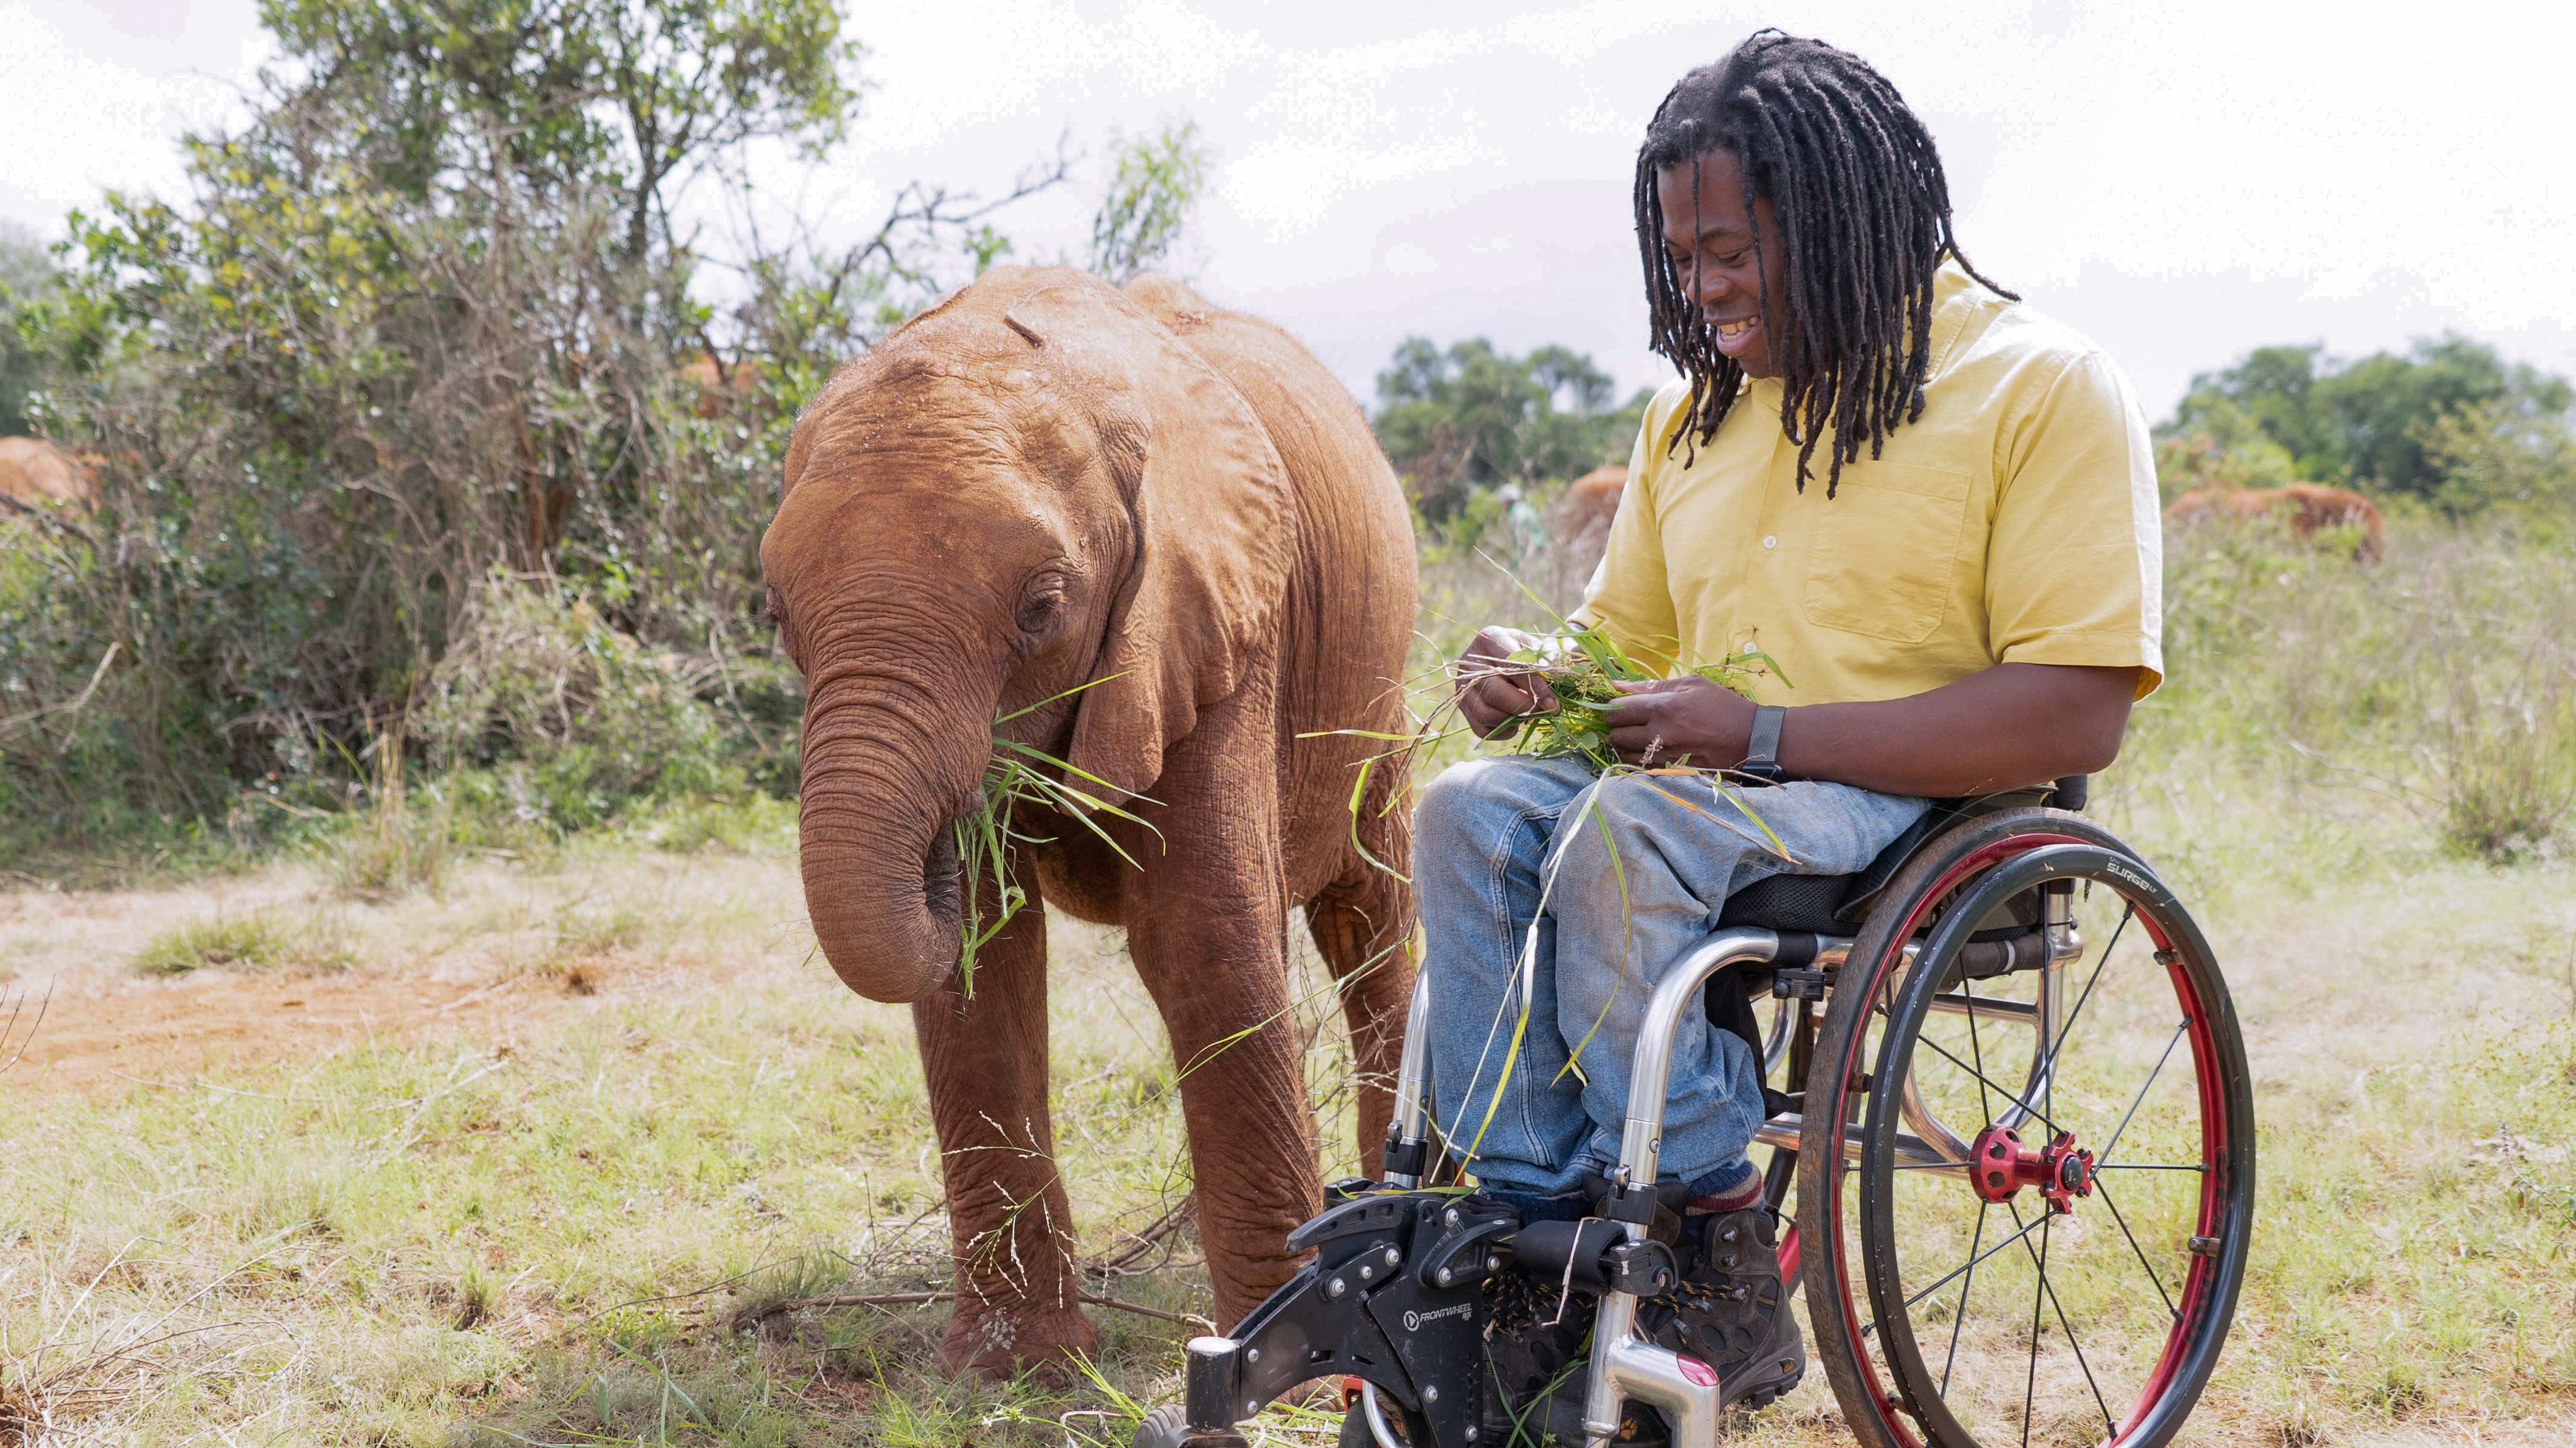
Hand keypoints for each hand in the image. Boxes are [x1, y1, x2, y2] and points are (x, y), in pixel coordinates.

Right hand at [1454, 626, 1561, 738]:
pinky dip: (1504, 731)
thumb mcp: (1541, 646)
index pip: (1511, 665)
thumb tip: (1555, 674)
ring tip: (1532, 713)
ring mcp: (1462, 687)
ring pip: (1485, 713)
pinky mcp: (1463, 707)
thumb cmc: (1529, 652)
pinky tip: (1518, 721)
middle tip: (1546, 711)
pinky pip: (1482, 729)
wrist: (1511, 660)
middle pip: (1493, 692)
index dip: (1534, 686)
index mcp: (1490, 639)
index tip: (1553, 703)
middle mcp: (1469, 663)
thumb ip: (1550, 657)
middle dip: (1524, 707)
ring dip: (1513, 720)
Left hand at [1603, 676, 1756, 768]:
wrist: (1752, 738)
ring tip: (1641, 737)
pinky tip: (1651, 752)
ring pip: (1626, 755)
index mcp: (1663, 707)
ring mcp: (1665, 757)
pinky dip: (1640, 760)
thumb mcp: (1692, 684)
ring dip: (1627, 746)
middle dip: (1617, 728)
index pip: (1618, 710)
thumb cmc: (1722, 706)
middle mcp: (1660, 734)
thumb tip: (1618, 686)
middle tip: (1629, 723)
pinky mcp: (1673, 772)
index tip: (1620, 708)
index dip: (1613, 709)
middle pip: (1617, 735)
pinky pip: (1642, 769)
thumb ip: (1652, 685)